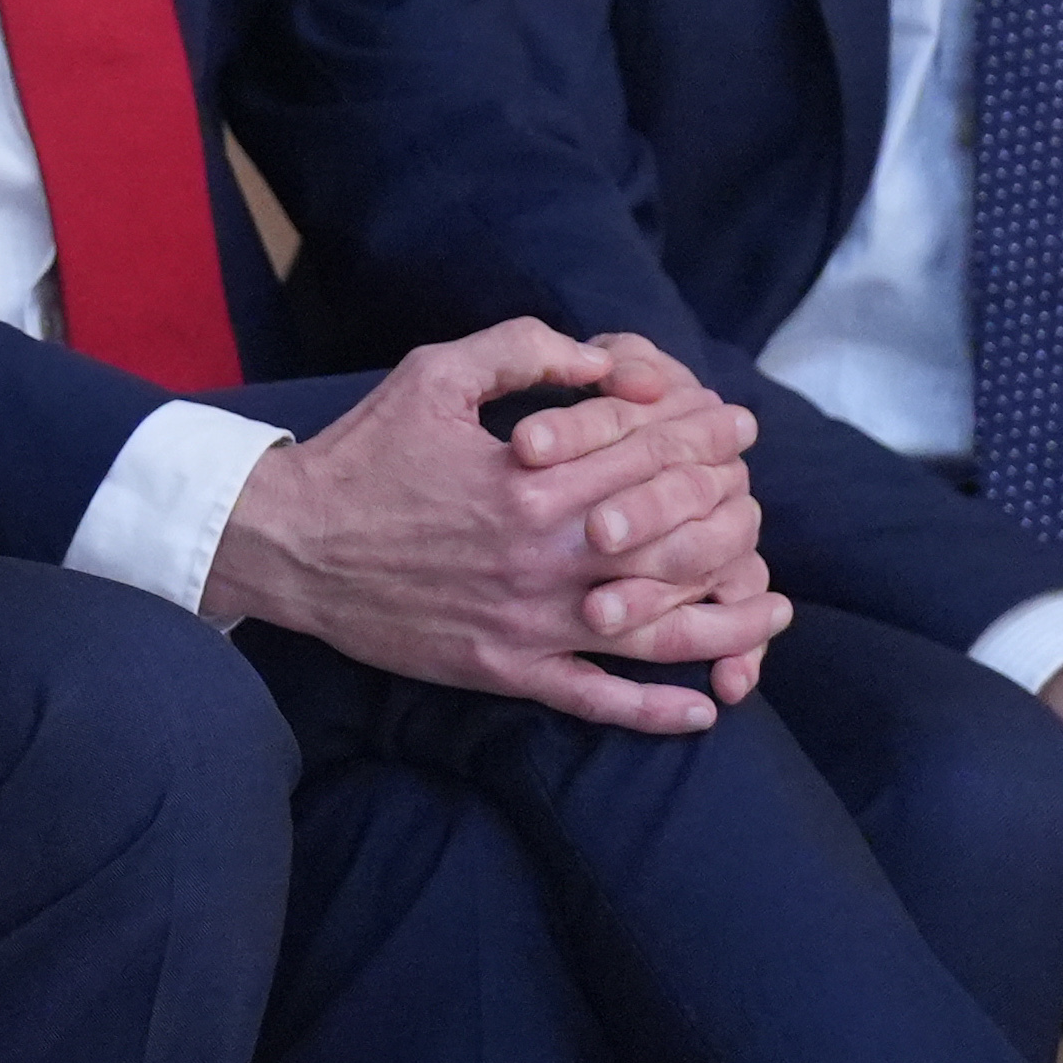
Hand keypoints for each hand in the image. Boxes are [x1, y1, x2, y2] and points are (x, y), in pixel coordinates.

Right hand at [201, 320, 782, 729]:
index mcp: (532, 480)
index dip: (705, 438)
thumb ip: (522, 353)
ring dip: (727, 621)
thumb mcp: (435, 375)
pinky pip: (597, 699)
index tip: (739, 427)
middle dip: (732, 515)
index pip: (650, 458)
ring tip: (772, 607)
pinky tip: (703, 707)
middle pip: (673, 540)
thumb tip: (605, 361)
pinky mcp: (506, 670)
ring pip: (656, 630)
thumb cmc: (365, 454)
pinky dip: (656, 710)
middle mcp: (544, 556)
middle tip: (760, 501)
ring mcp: (529, 622)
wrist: (291, 544)